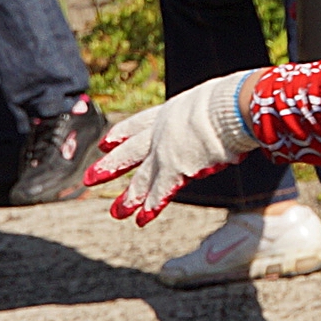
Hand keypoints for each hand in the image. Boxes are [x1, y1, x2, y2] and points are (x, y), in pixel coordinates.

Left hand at [86, 72, 257, 223]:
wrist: (229, 106)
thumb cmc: (230, 100)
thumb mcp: (212, 101)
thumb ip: (210, 113)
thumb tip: (227, 113)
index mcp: (169, 112)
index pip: (138, 124)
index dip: (121, 133)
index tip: (106, 142)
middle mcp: (162, 132)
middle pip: (129, 152)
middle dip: (110, 166)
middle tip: (90, 177)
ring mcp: (166, 151)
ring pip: (142, 178)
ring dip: (129, 197)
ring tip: (115, 212)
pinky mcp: (176, 169)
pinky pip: (160, 192)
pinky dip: (150, 206)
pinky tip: (140, 220)